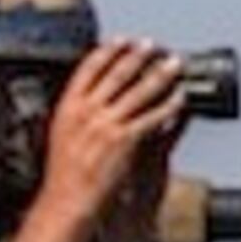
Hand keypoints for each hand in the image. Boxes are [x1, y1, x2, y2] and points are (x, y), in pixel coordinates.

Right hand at [42, 40, 187, 225]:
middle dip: (138, 55)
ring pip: (140, 90)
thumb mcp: (61, 134)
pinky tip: (179, 98)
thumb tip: (92, 97)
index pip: (88, 68)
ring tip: (173, 64)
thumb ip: (77, 113)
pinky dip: (170, 105)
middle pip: (117, 73)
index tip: (121, 41)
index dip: (107, 51)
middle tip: (152, 45)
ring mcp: (107, 125)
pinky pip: (154, 116)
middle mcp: (87, 112)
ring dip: (160, 74)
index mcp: (67, 108)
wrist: (67, 201)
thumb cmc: (63, 175)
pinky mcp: (126, 140)